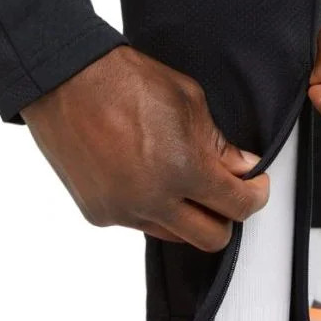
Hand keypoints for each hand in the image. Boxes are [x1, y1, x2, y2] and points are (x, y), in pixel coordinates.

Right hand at [21, 46, 268, 250]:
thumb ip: (219, 144)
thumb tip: (242, 168)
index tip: (254, 186)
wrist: (64, 81)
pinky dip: (151, 208)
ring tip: (179, 181)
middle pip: (211, 239)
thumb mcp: (189, 101)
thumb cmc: (124, 81)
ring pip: (174, 235)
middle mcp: (154, 200)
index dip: (255, 196)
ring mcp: (124, 212)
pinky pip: (139, 224)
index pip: (238, 207)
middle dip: (226, 217)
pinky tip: (144, 177)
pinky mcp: (99, 214)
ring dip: (186, 216)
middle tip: (224, 192)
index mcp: (184, 170)